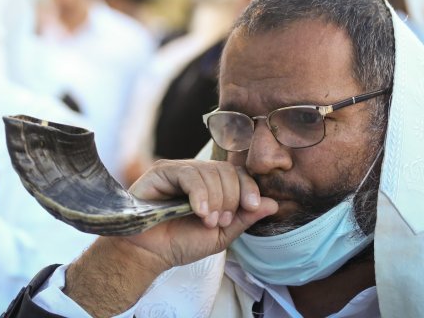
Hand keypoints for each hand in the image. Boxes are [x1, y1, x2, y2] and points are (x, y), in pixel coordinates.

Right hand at [122, 159, 277, 270]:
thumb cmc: (180, 243)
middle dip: (230, 198)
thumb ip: (244, 219)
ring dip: (215, 200)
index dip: (248, 188)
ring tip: (207, 221)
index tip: (251, 208)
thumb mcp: (220, 235)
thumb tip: (273, 204)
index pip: (237, 174)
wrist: (150, 253)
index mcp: (211, 186)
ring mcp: (178, 170)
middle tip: (219, 221)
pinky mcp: (161, 171)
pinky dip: (199, 194)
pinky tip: (198, 212)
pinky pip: (188, 174)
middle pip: (226, 171)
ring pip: (209, 172)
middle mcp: (196, 174)